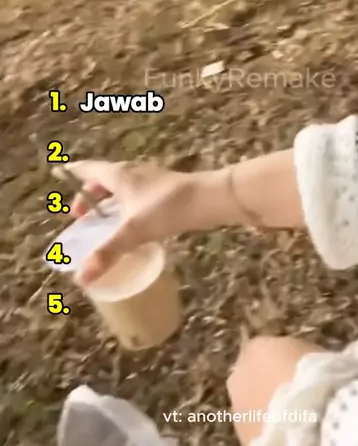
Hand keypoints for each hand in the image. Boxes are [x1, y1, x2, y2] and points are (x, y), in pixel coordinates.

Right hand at [67, 160, 227, 284]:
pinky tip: (132, 227)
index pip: (88, 169)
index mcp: (119, 175)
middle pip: (103, 179)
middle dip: (90, 196)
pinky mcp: (163, 190)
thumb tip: (82, 276)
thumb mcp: (135, 230)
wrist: (209, 199)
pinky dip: (126, 208)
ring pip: (121, 188)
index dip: (72, 174)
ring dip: (109, 203)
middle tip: (83, 218)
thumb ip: (109, 252)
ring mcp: (149, 180)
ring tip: (104, 224)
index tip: (60, 178)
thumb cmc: (168, 207)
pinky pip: (136, 196)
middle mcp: (132, 173)